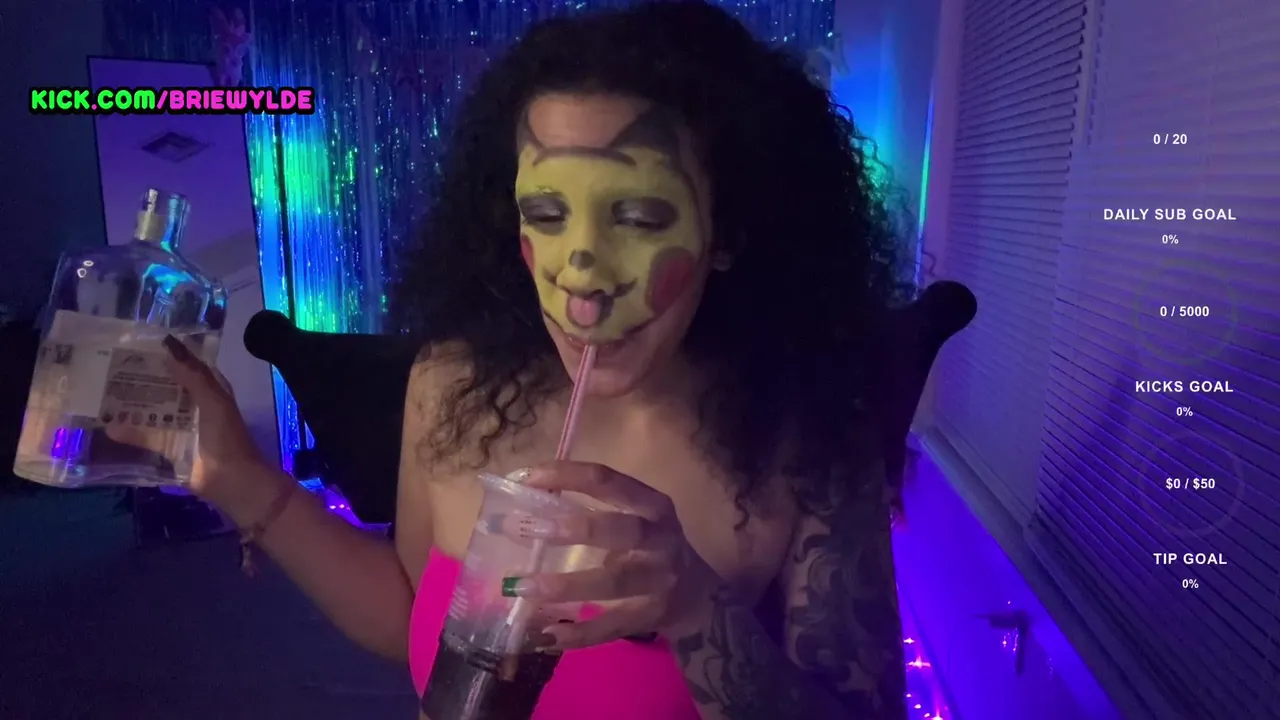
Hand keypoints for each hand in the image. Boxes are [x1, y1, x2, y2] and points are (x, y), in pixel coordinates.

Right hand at [109, 336, 272, 509]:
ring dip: (131, 404)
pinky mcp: (169, 447)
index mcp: (209, 389)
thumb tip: (168, 346)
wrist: (231, 480)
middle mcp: (193, 405)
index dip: (165, 354)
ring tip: (100, 389)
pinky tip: (105, 425)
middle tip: (108, 365)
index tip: (136, 343)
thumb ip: (192, 376)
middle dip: (141, 378)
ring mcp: (180, 426)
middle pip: (164, 387)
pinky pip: (146, 436)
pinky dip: (128, 432)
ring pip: (152, 410)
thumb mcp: (213, 400)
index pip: (184, 365)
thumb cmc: (226, 436)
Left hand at [491, 461, 721, 649]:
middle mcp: (660, 539)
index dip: (566, 475)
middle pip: (620, 529)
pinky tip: (547, 634)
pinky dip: (580, 632)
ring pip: (614, 582)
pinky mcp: (652, 617)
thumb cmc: (650, 548)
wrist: (698, 597)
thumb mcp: (634, 519)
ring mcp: (660, 581)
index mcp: (652, 505)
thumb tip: (520, 511)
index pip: (607, 480)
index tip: (524, 478)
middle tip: (528, 528)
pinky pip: (613, 625)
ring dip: (567, 585)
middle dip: (574, 528)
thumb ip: (588, 513)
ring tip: (523, 588)